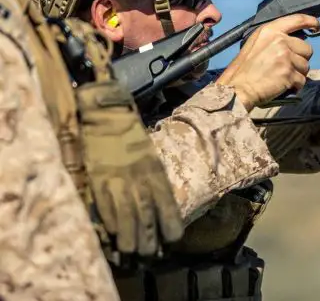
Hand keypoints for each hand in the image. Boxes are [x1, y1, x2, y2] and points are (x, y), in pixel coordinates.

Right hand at [77, 81, 183, 256]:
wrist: (106, 115)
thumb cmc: (129, 135)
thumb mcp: (149, 155)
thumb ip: (154, 180)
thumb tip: (158, 206)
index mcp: (157, 173)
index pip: (170, 211)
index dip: (170, 230)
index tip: (169, 240)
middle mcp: (141, 181)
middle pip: (150, 222)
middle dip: (149, 243)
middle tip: (149, 254)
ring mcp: (120, 183)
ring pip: (129, 223)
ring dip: (129, 242)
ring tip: (130, 253)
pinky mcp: (99, 182)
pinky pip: (108, 213)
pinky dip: (111, 227)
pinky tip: (113, 235)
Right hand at [217, 14, 318, 110]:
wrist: (237, 88)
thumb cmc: (244, 69)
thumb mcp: (256, 43)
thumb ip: (275, 39)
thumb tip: (294, 42)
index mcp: (270, 30)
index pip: (297, 20)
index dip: (311, 21)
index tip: (316, 25)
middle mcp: (279, 40)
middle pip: (307, 48)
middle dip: (300, 59)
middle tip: (287, 67)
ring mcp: (285, 56)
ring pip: (306, 65)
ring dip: (298, 73)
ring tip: (282, 77)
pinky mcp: (288, 73)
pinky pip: (302, 80)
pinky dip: (295, 86)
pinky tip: (283, 86)